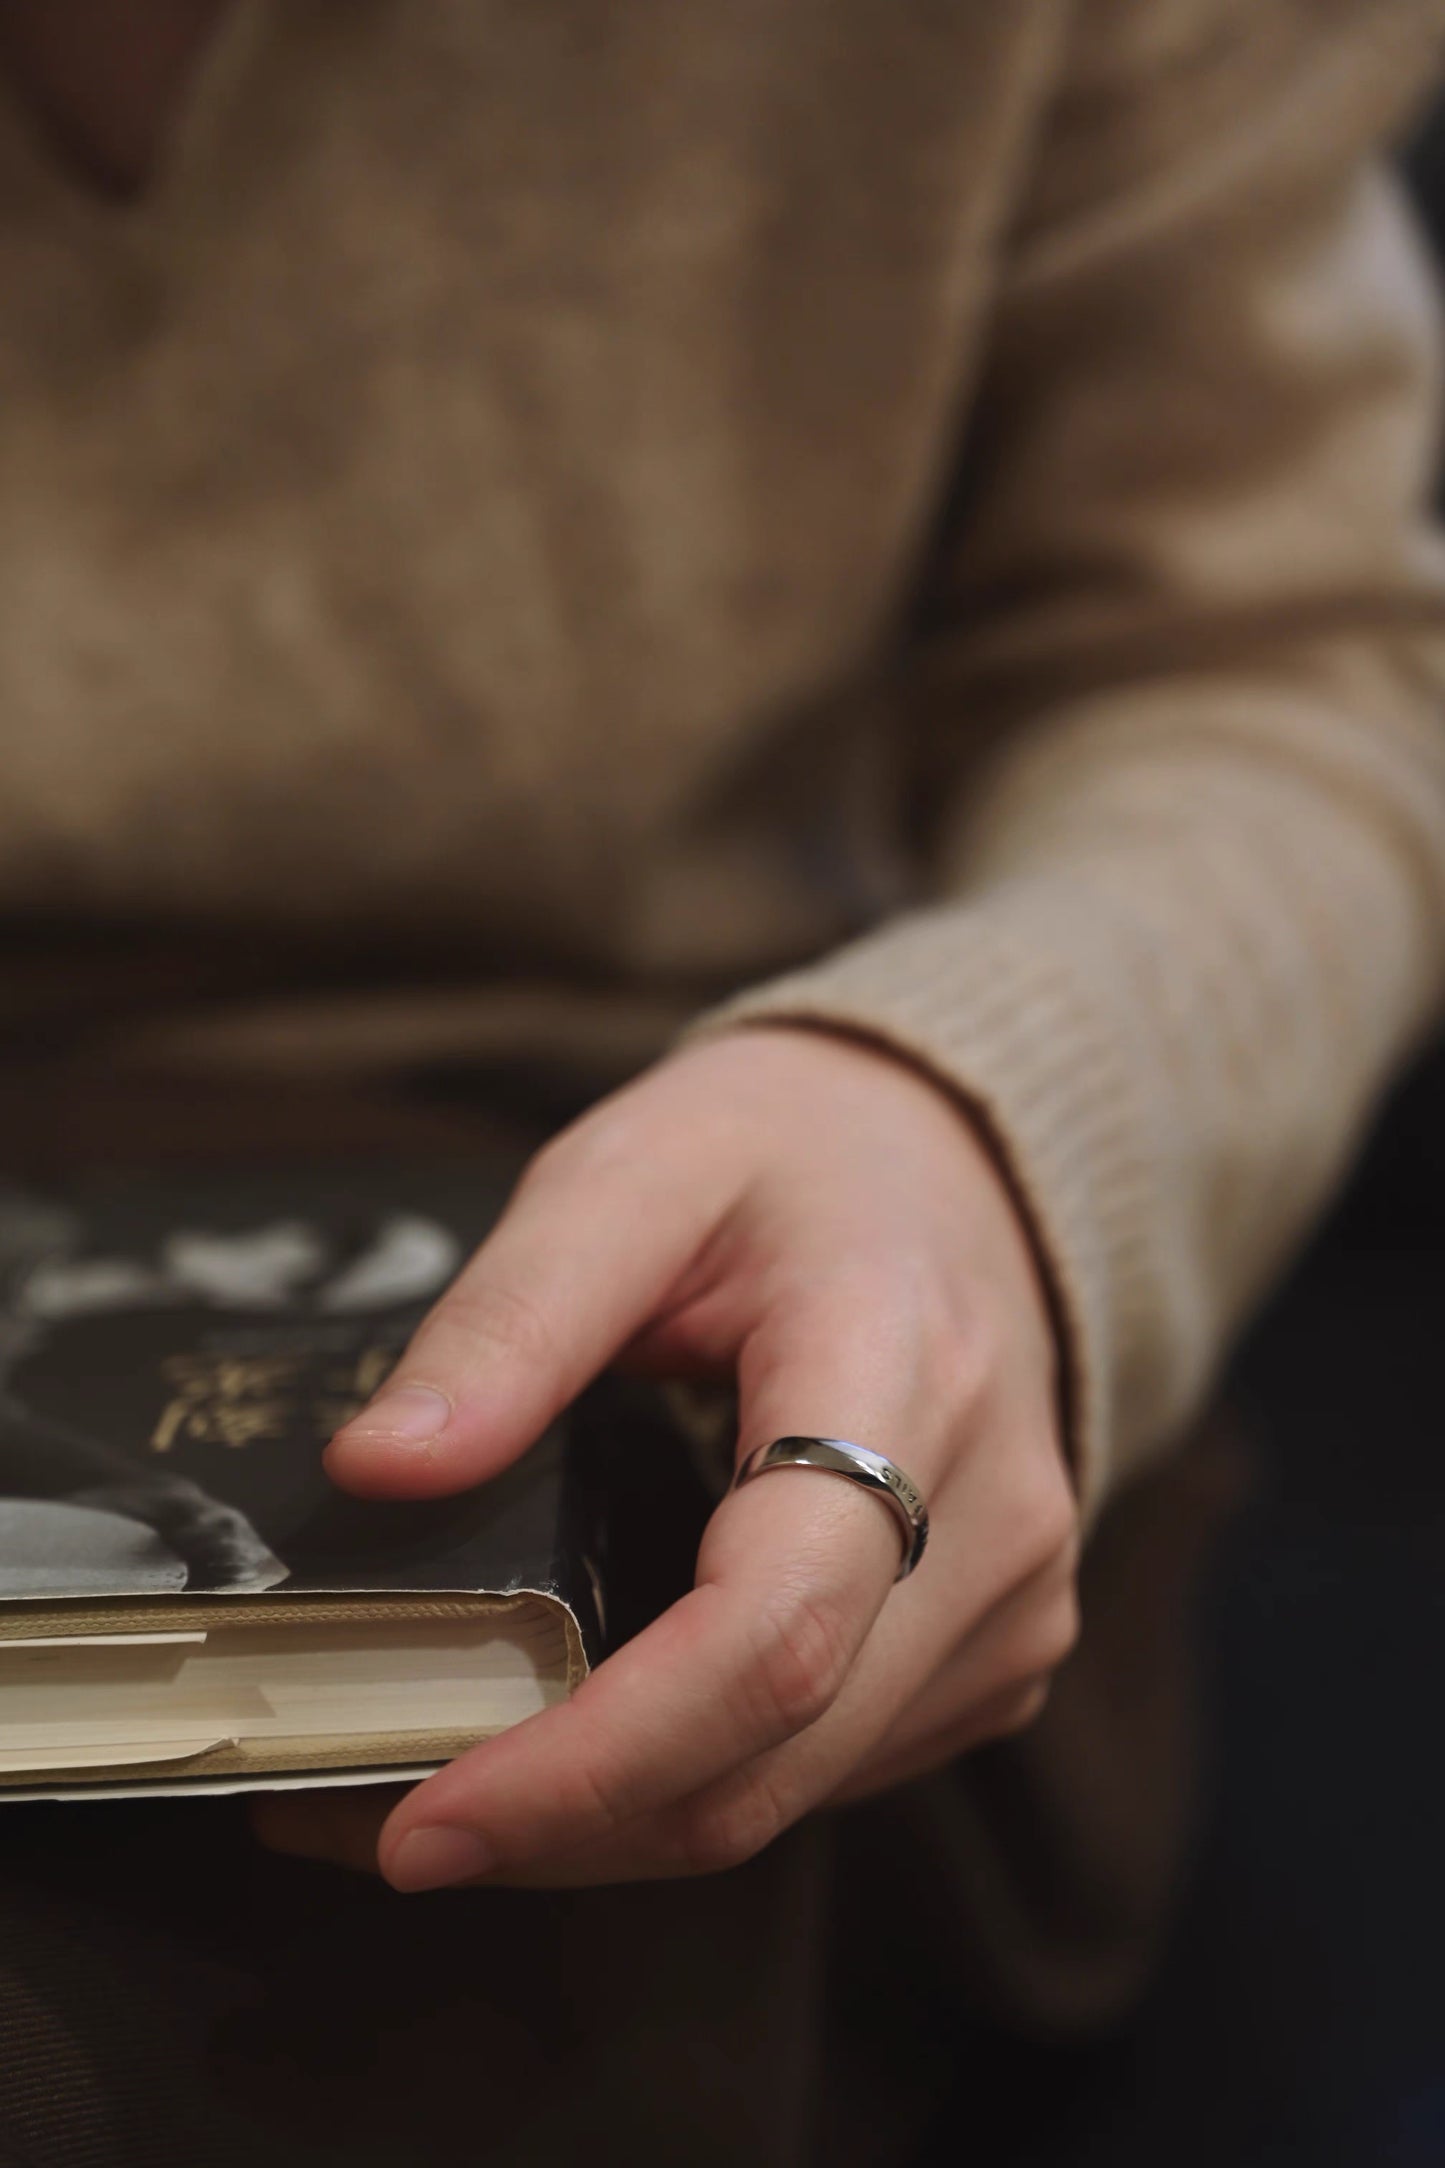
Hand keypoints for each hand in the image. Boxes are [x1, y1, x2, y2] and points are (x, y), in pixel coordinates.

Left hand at [253, 1028, 1078, 1888]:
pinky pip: (826, 1769)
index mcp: (902, 1377)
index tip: (423, 1821)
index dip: (595, 1760)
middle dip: (555, 1827)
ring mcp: (1010, 1603)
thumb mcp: (632, 1174)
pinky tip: (578, 1740)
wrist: (954, 1162)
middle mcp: (991, 1523)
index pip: (770, 1633)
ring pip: (790, 1793)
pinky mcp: (992, 1649)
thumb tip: (378, 1472)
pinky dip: (688, 1786)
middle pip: (768, 1757)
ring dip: (608, 1826)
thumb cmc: (791, 1154)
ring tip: (441, 1771)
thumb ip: (511, 1317)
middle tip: (354, 1813)